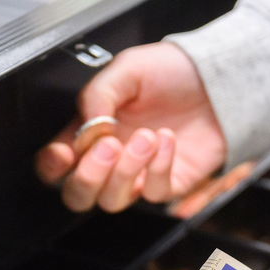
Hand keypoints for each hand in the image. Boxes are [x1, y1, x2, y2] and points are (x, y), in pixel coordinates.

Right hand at [35, 42, 225, 212]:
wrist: (217, 78)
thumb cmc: (171, 71)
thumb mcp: (128, 69)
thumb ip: (97, 94)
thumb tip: (85, 125)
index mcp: (89, 132)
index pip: (55, 165)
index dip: (52, 167)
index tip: (64, 154)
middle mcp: (109, 159)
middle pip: (78, 196)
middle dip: (87, 178)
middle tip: (108, 146)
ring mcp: (137, 175)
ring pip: (112, 201)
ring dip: (125, 171)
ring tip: (146, 137)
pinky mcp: (168, 184)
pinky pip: (153, 193)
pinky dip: (158, 168)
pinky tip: (166, 139)